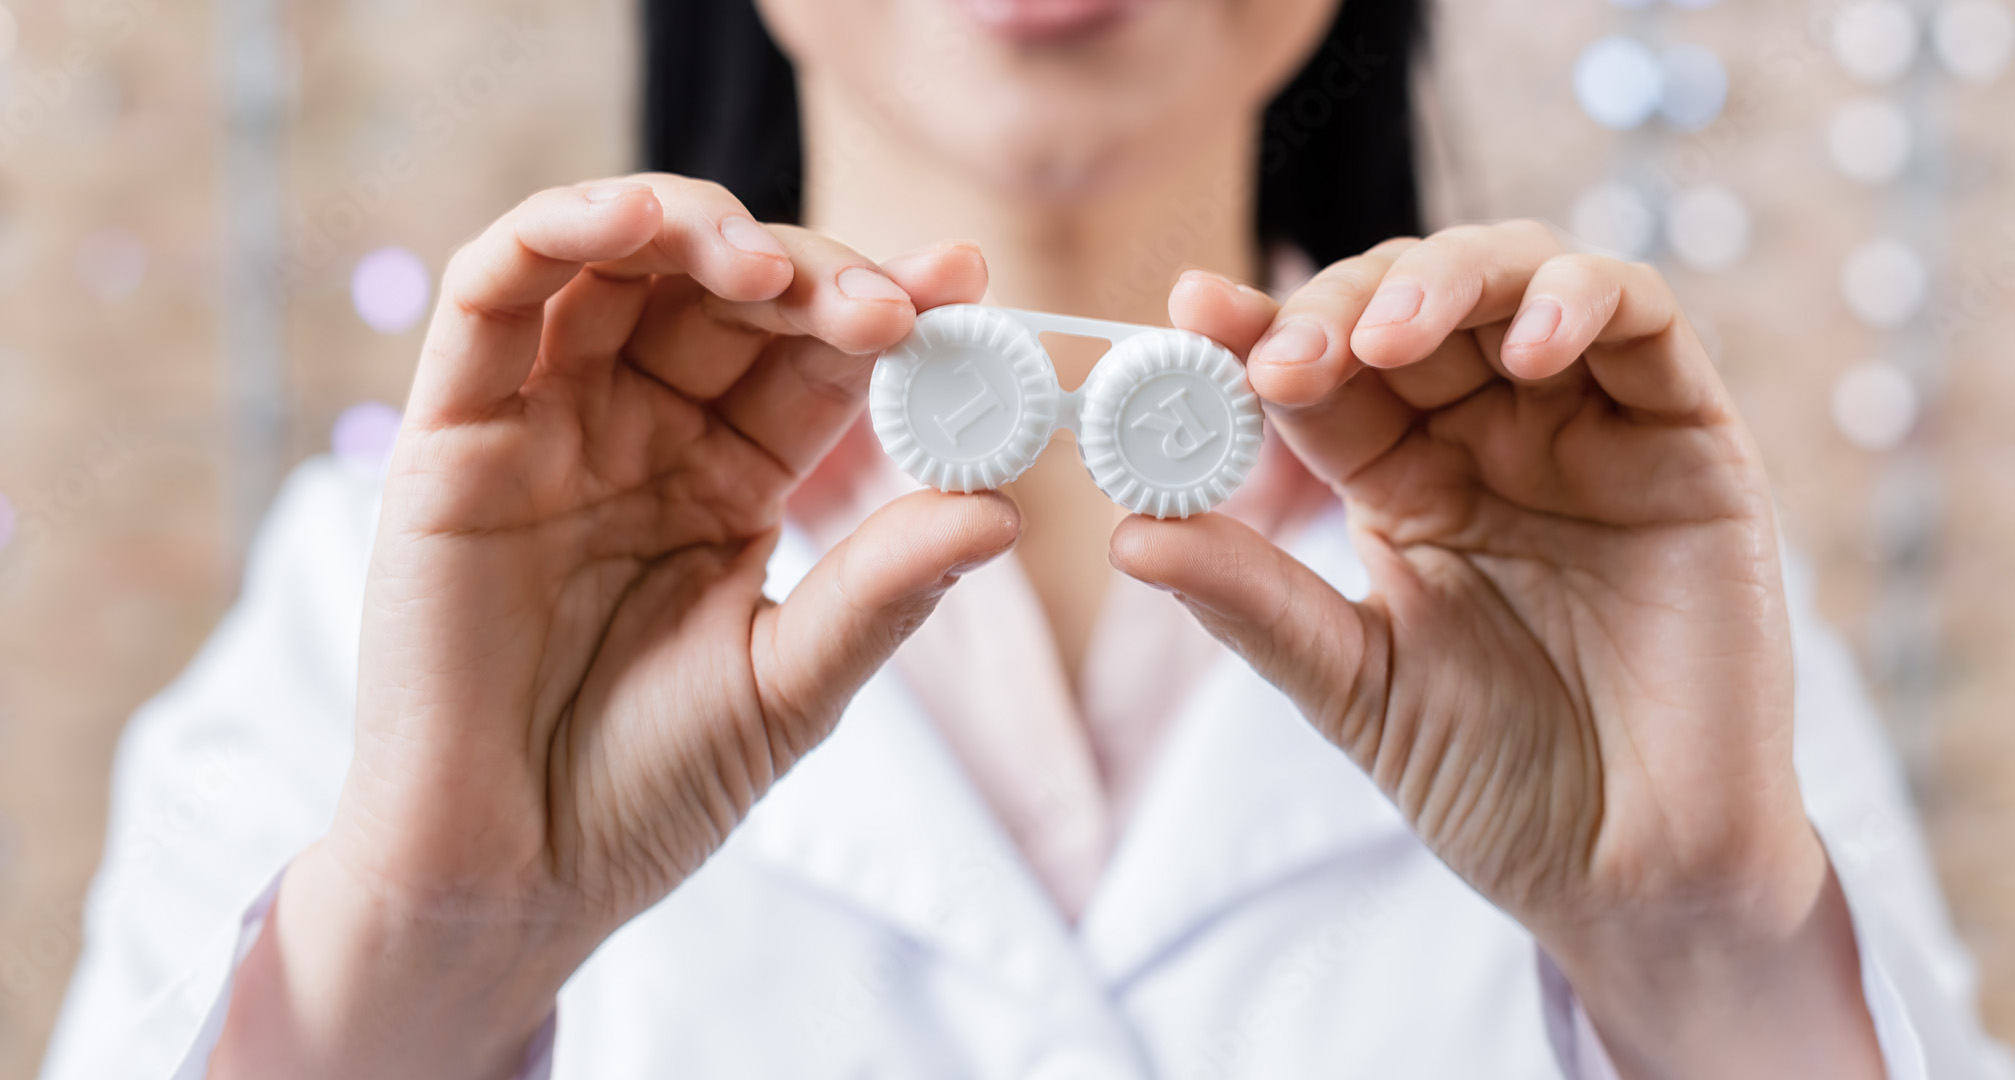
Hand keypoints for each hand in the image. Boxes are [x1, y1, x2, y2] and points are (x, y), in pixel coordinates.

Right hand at [210, 177, 1017, 1079]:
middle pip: (727, 295)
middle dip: (814, 276)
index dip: (887, 309)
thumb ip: (883, 591)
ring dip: (697, 230)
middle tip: (891, 305)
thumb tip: (1005, 509)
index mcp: (727, 477)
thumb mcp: (790, 684)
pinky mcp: (450, 434)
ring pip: (615, 266)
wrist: (513, 881)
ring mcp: (544, 424)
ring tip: (773, 270)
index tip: (968, 285)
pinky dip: (560, 233)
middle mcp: (638, 430)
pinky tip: (640, 225)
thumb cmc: (647, 791)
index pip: (814, 359)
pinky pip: (492, 297)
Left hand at [1117, 222, 1881, 1078]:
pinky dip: (1581, 302)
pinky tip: (1524, 352)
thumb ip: (1253, 601)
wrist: (1632, 871)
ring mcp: (1590, 426)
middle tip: (1282, 354)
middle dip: (1339, 305)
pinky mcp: (1691, 438)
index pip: (1322, 371)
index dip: (1256, 331)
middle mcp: (1492, 433)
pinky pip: (1645, 320)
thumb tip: (1129, 535)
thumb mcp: (1353, 682)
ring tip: (1385, 340)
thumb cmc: (1496, 779)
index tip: (1190, 312)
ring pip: (1520, 274)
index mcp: (1403, 479)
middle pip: (1410, 300)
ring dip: (1444, 280)